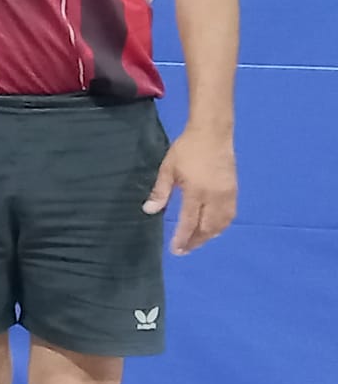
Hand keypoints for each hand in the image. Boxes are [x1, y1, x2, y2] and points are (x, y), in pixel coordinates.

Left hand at [143, 127, 235, 254]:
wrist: (212, 133)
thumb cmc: (186, 149)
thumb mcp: (168, 169)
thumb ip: (160, 192)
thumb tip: (149, 211)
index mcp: (196, 192)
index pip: (189, 222)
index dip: (182, 238)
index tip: (176, 250)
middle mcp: (214, 197)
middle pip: (207, 228)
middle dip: (196, 241)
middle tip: (184, 250)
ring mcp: (227, 195)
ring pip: (221, 224)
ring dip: (209, 236)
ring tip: (196, 241)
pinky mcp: (234, 191)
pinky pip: (229, 215)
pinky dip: (221, 226)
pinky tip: (213, 229)